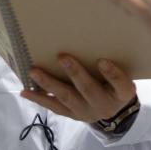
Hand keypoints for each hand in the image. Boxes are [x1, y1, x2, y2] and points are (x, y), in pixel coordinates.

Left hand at [21, 55, 137, 123]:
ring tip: (35, 71)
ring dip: (49, 84)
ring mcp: (86, 112)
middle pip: (88, 89)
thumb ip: (115, 63)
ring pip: (66, 97)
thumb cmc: (117, 83)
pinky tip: (25, 91)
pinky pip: (54, 106)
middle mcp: (104, 105)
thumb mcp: (125, 75)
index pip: (121, 84)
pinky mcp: (72, 114)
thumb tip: (94, 34)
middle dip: (75, 73)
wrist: (114, 110)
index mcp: (123, 94)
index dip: (112, 74)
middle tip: (62, 57)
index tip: (103, 61)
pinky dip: (39, 98)